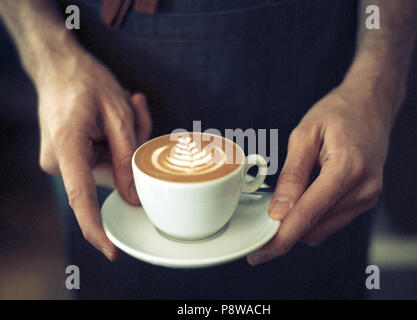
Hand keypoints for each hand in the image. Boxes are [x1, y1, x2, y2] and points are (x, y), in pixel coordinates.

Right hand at [37, 49, 150, 260]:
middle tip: (135, 111)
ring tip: (126, 107)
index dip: (97, 228)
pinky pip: (103, 159)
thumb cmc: (86, 82)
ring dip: (126, 142)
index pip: (82, 198)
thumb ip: (126, 159)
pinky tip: (117, 115)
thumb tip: (132, 198)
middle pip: (110, 176)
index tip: (111, 251)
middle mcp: (59, 161)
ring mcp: (61, 161)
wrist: (59, 66)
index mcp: (67, 148)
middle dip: (131, 151)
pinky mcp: (69, 158)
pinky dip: (117, 140)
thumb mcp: (118, 114)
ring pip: (110, 166)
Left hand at [247, 84, 392, 265]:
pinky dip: (313, 217)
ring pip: (322, 229)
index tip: (261, 252)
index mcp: (348, 168)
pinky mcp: (365, 201)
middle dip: (286, 230)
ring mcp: (368, 197)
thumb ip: (292, 175)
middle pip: (315, 227)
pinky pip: (331, 221)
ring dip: (299, 223)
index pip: (309, 214)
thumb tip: (278, 211)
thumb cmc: (338, 113)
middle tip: (262, 223)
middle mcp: (364, 189)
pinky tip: (304, 198)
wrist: (371, 105)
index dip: (282, 237)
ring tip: (287, 198)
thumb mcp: (305, 135)